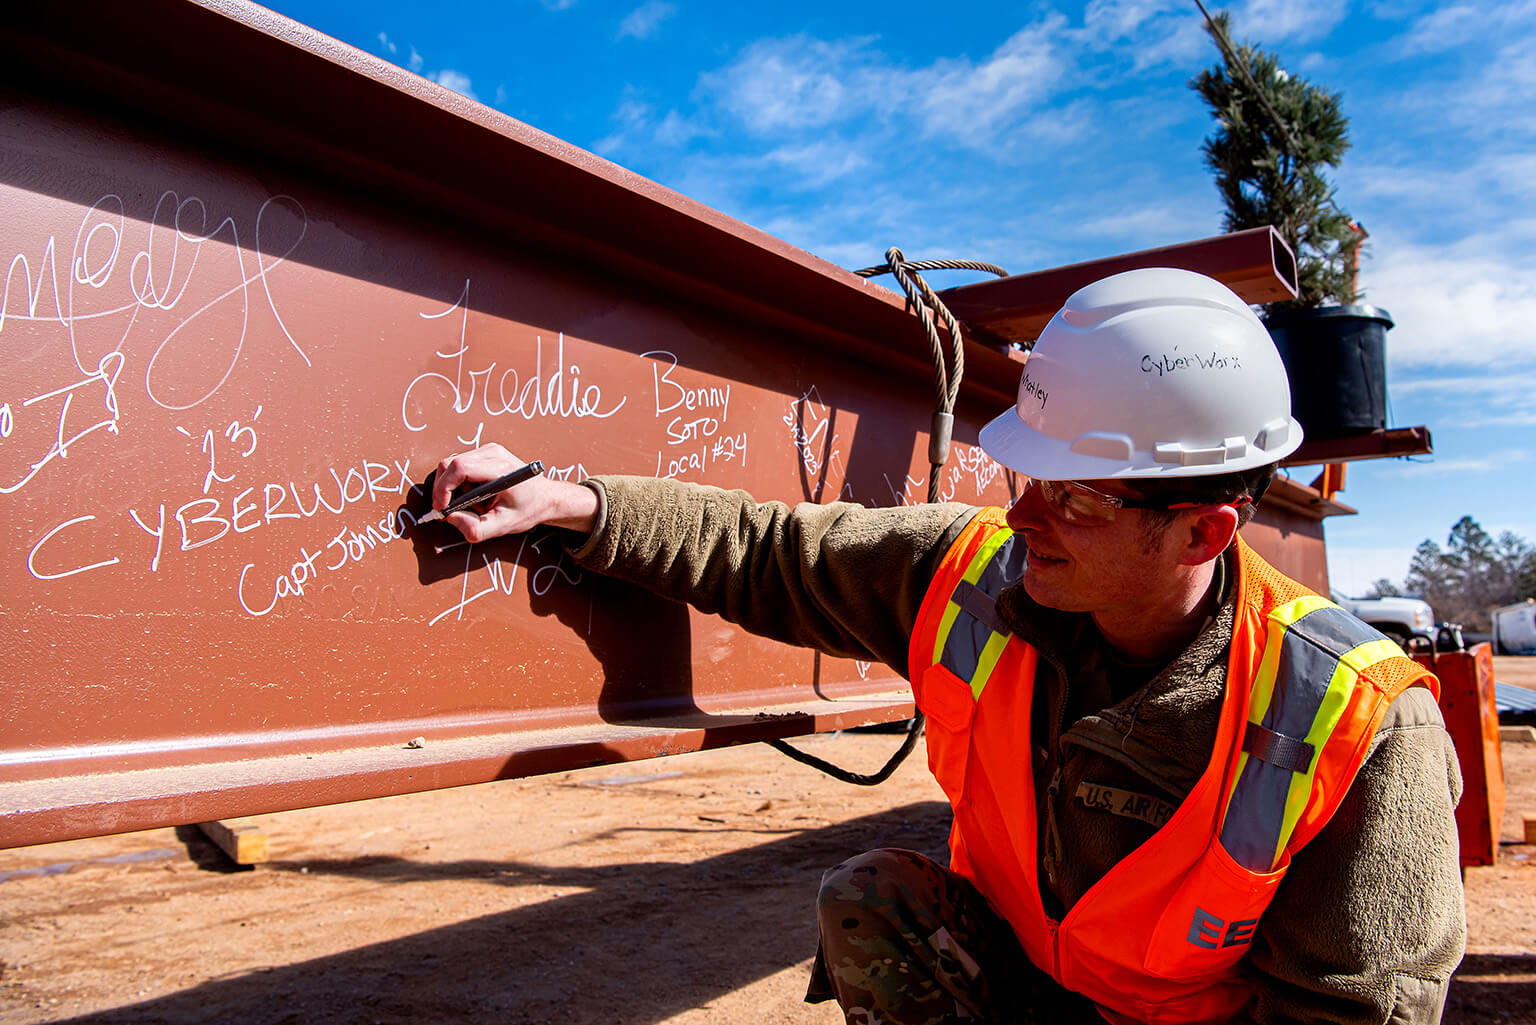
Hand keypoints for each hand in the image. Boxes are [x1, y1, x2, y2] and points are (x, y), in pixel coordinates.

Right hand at [431, 443, 598, 542]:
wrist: (545, 497)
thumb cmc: (528, 509)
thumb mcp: (504, 526)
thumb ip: (476, 529)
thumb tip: (450, 518)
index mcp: (501, 468)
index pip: (460, 468)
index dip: (443, 488)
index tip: (441, 509)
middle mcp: (494, 453)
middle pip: (449, 464)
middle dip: (444, 490)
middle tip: (455, 511)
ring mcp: (489, 450)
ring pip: (451, 466)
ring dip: (454, 489)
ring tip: (475, 505)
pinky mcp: (485, 453)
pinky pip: (459, 466)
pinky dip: (460, 484)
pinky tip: (476, 496)